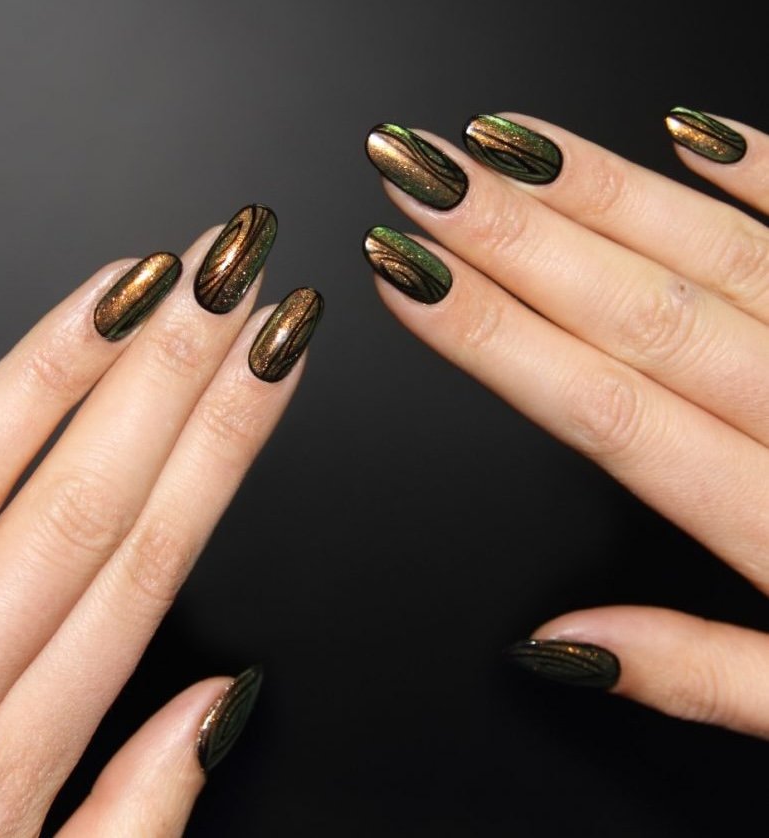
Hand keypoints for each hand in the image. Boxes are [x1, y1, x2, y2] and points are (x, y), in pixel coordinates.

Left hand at [0, 205, 321, 834]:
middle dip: (170, 375)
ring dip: (62, 373)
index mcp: (6, 771)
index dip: (224, 446)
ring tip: (139, 279)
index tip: (275, 356)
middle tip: (232, 274)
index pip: (150, 562)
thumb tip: (215, 707)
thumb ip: (134, 818)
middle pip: (82, 504)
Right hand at [363, 110, 768, 735]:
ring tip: (502, 146)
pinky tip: (688, 129)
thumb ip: (699, 672)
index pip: (599, 407)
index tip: (406, 276)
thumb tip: (563, 644)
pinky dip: (765, 172)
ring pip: (717, 254)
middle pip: (638, 313)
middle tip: (420, 175)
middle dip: (512, 239)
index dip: (490, 337)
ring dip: (604, 193)